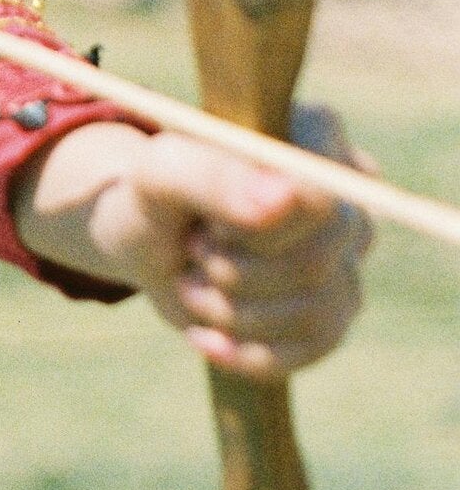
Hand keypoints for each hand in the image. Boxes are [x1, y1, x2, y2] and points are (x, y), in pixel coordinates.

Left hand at [85, 107, 372, 379]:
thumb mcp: (160, 174)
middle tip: (192, 252)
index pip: (321, 196)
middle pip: (318, 259)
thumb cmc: (153, 191)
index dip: (258, 228)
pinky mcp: (332, 308)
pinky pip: (318, 346)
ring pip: (321, 309)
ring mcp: (344, 255)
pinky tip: (205, 335)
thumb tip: (284, 197)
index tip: (208, 226)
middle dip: (236, 272)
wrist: (145, 239)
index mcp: (313, 137)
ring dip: (235, 312)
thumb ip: (212, 175)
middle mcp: (342, 195)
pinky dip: (251, 351)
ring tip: (190, 285)